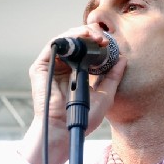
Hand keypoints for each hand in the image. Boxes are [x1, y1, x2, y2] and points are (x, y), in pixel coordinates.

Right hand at [22, 24, 126, 163]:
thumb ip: (113, 77)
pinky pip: (53, 45)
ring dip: (80, 33)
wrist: (65, 130)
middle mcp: (64, 67)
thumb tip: (122, 59)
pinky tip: (80, 38)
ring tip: (94, 36)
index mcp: (77, 72)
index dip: (97, 42)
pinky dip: (67, 38)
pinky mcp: (41, 67)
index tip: (109, 43)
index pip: (86, 50)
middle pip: (76, 41)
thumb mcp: (106, 95)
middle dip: (90, 34)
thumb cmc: (84, 118)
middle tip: (103, 38)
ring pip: (65, 40)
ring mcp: (52, 66)